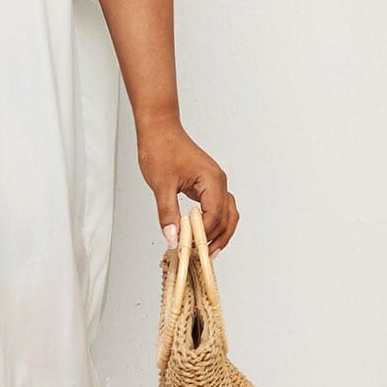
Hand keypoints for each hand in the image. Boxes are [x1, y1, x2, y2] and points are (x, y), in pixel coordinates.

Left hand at [137, 120, 238, 256]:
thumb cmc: (160, 148)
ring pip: (227, 213)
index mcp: (212, 180)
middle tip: (203, 258)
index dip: (204, 235)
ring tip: (206, 251)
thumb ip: (168, 213)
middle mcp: (219, 181)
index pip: (215, 216)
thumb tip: (174, 238)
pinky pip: (217, 207)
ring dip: (219, 233)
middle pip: (228, 218)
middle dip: (217, 239)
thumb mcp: (161, 184)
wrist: (159, 128)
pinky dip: (213, 222)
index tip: (191, 250)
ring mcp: (214, 182)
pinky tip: (201, 234)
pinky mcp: (207, 184)